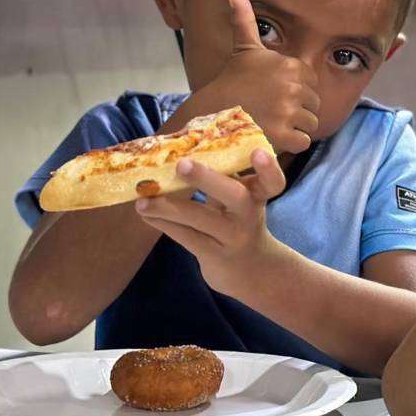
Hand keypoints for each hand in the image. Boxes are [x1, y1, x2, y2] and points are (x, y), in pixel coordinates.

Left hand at [135, 148, 286, 296]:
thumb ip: (224, 177)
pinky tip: (145, 214)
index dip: (269, 168)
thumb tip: (182, 145)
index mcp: (258, 195)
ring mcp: (233, 237)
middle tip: (182, 164)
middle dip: (207, 178)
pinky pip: (186, 236)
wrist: (251, 270)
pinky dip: (163, 223)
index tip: (259, 152)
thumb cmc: (239, 222)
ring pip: (200, 219)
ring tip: (142, 200)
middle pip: (234, 196)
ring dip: (168, 207)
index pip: (273, 182)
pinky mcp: (215, 255)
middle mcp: (249, 214)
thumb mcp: (241, 199)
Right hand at [197, 0, 320, 153]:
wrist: (213, 113)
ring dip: (295, 127)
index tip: (275, 92)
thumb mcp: (243, 49)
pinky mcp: (284, 135)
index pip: (311, 82)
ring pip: (310, 123)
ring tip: (273, 122)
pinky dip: (292, 143)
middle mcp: (293, 86)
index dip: (296, 90)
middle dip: (298, 109)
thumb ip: (244, 20)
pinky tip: (275, 136)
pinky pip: (303, 141)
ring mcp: (288, 112)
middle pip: (313, 104)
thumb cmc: (231, 82)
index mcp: (290, 65)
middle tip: (273, 110)